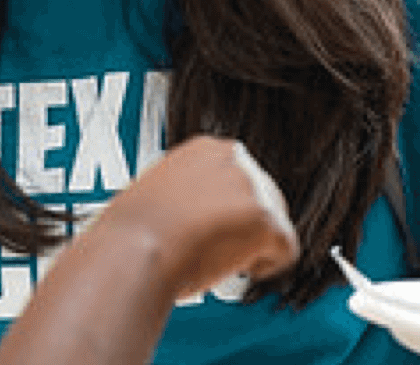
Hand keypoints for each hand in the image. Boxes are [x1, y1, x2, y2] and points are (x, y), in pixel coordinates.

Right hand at [87, 136, 297, 297]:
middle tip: (221, 248)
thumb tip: (202, 213)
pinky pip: (286, 249)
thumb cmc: (132, 233)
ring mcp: (253, 188)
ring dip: (254, 244)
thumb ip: (190, 194)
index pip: (238, 178)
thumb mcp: (158, 193)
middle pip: (265, 197)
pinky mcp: (267, 220)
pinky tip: (238, 270)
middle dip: (246, 226)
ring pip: (276, 223)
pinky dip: (268, 266)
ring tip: (222, 261)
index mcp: (206, 149)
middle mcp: (234, 161)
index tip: (216, 225)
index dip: (229, 208)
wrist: (133, 252)